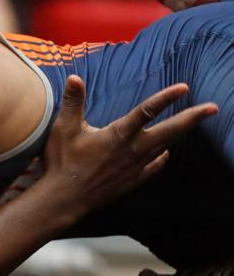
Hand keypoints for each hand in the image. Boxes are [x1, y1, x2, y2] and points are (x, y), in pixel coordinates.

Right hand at [41, 75, 217, 215]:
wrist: (65, 198)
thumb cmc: (63, 161)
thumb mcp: (64, 128)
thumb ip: (73, 102)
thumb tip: (75, 78)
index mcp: (118, 135)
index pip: (146, 111)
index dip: (166, 98)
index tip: (184, 87)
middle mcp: (133, 150)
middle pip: (170, 131)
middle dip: (192, 118)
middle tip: (213, 108)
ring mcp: (135, 167)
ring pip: (164, 147)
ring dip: (179, 134)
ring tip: (191, 124)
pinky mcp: (132, 180)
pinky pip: (154, 167)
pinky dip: (162, 158)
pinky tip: (164, 154)